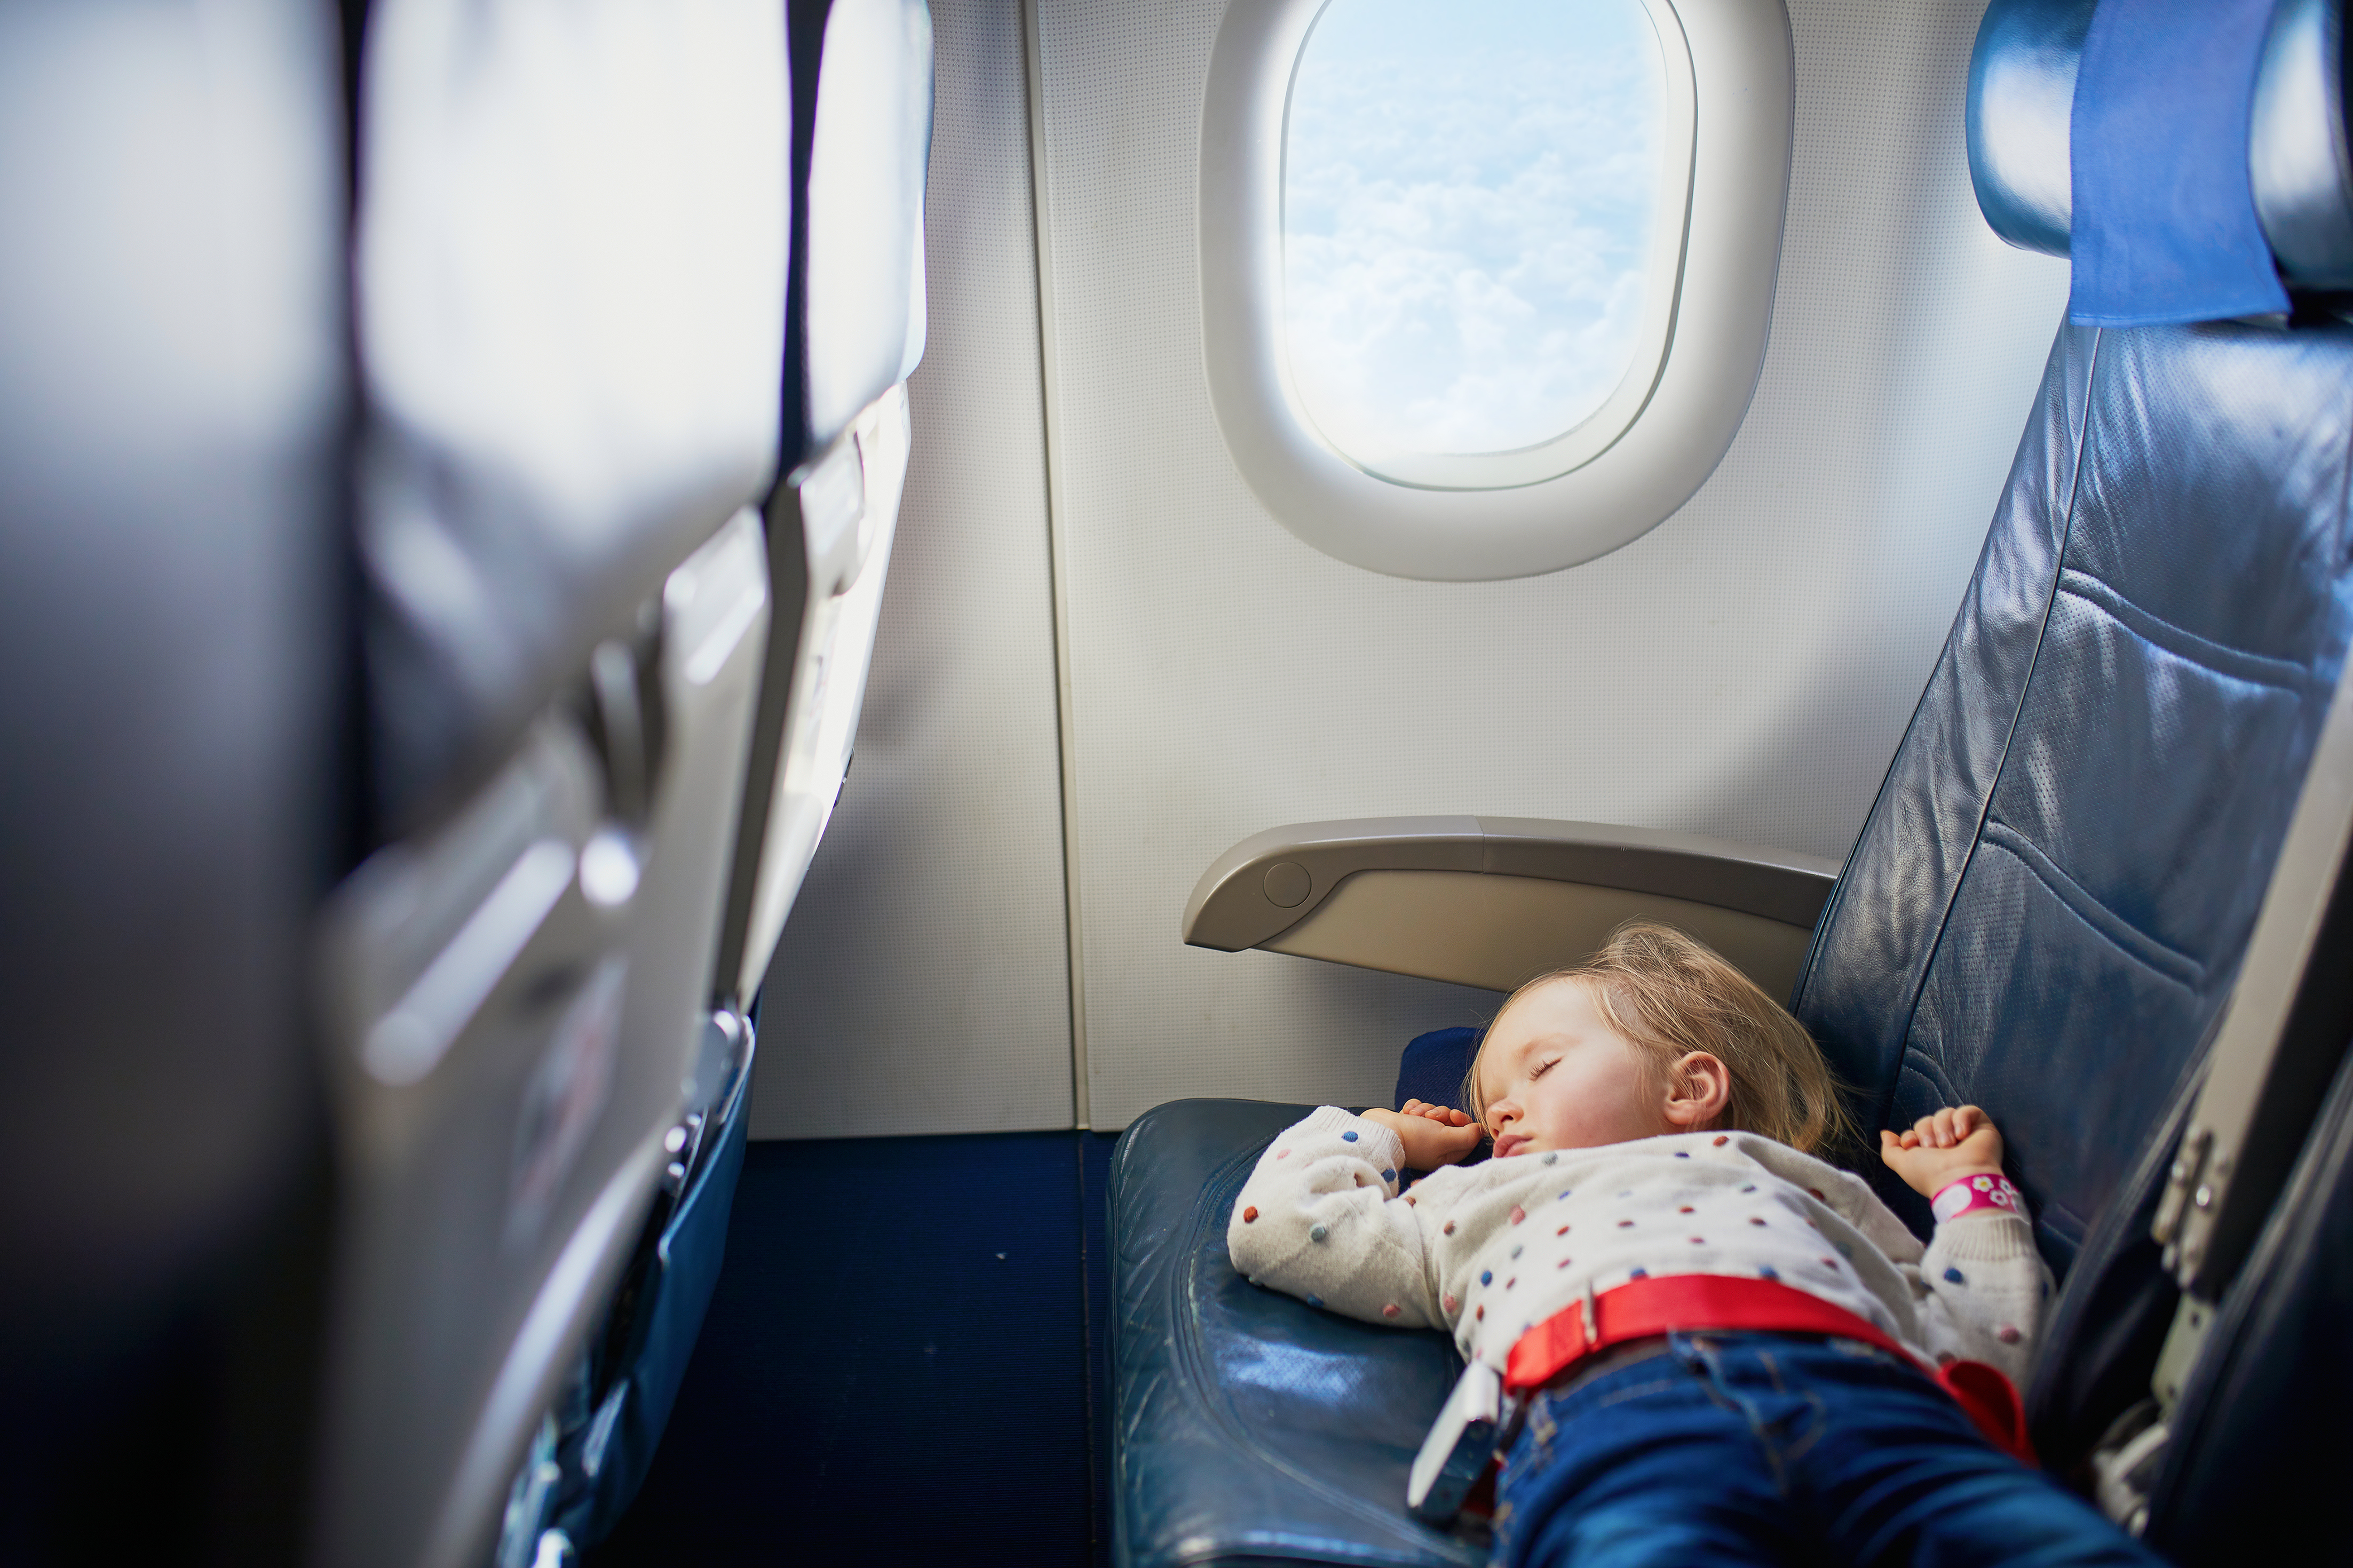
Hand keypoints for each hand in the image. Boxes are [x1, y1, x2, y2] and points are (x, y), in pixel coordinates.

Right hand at [1361, 1100, 1484, 1170]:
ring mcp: (1421, 1134)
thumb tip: (1480, 1129)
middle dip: (1441, 1114)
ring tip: (1414, 1116)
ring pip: (1434, 1113)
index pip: (1467, 1135)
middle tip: (1431, 1117)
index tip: (1453, 1116)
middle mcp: (1435, 1145)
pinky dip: (1413, 1108)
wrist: (1380, 1132)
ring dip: (1425, 1110)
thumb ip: (1467, 1135)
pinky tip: (1406, 1113)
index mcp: (1446, 1154)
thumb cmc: (1412, 1139)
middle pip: (1451, 1122)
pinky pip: (1419, 1108)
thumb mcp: (1445, 1139)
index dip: (1462, 1122)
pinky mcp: (1408, 1123)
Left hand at [1879, 1105, 2005, 1198]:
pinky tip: (1962, 1134)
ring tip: (1949, 1145)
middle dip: (1926, 1132)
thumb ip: (1890, 1150)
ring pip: (1946, 1113)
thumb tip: (1886, 1134)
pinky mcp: (1983, 1128)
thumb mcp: (1903, 1164)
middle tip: (1934, 1148)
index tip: (1911, 1144)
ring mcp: (1966, 1135)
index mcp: (1931, 1153)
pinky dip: (1962, 1119)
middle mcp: (1949, 1143)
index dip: (1911, 1135)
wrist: (1962, 1178)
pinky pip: (1969, 1110)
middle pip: (1929, 1120)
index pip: (1917, 1131)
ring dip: (1942, 1128)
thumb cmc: (1932, 1174)